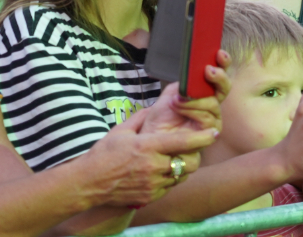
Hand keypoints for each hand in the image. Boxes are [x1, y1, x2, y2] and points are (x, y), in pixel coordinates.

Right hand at [79, 106, 217, 206]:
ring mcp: (152, 184)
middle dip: (195, 156)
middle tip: (193, 150)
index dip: (203, 138)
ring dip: (182, 168)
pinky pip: (169, 188)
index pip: (183, 142)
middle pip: (188, 163)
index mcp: (148, 147)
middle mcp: (153, 166)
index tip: (215, 132)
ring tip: (174, 160)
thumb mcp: (121, 131)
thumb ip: (142, 117)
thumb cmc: (103, 155)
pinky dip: (170, 180)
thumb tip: (157, 106)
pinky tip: (161, 173)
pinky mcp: (149, 197)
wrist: (87, 184)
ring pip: (180, 176)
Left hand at [141, 55, 228, 134]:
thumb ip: (186, 81)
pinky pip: (206, 117)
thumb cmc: (162, 116)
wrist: (153, 136)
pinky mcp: (209, 132)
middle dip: (219, 77)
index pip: (219, 76)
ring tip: (177, 99)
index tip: (219, 53)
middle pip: (225, 87)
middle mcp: (212, 103)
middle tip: (209, 71)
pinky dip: (192, 110)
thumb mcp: (171, 92)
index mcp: (205, 91)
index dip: (223, 63)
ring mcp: (213, 118)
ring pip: (213, 103)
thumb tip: (196, 70)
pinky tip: (179, 107)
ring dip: (194, 99)